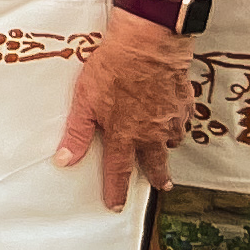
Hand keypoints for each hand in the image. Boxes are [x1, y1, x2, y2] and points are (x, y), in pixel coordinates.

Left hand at [54, 14, 193, 209]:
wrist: (148, 45)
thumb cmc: (113, 68)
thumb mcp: (84, 100)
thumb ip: (77, 133)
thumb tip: (65, 159)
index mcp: (125, 135)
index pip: (118, 171)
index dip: (115, 191)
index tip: (115, 205)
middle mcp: (152, 133)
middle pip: (156, 164)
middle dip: (157, 177)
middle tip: (161, 185)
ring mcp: (171, 119)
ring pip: (172, 141)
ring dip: (167, 146)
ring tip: (163, 147)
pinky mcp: (184, 102)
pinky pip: (183, 120)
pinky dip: (178, 122)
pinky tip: (173, 117)